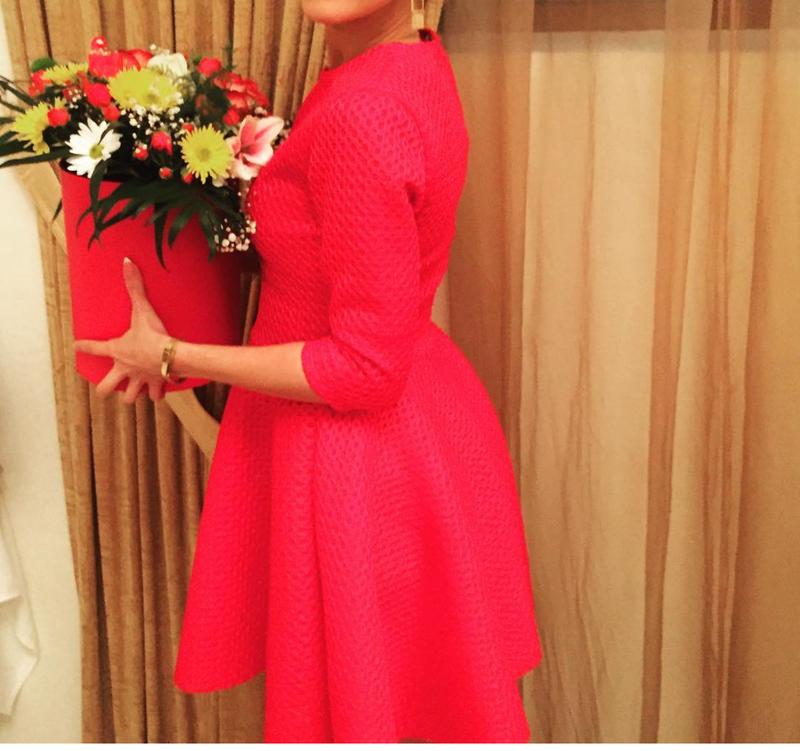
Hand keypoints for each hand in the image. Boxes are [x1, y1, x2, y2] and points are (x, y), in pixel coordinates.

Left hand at [73, 257, 170, 402]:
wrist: (171, 356)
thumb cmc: (153, 335)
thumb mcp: (142, 310)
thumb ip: (134, 287)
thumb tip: (127, 262)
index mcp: (117, 351)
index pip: (94, 347)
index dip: (83, 346)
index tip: (76, 347)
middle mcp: (124, 369)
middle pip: (106, 388)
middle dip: (105, 389)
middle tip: (107, 387)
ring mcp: (139, 380)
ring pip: (129, 397)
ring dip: (131, 395)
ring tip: (134, 391)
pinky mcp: (155, 386)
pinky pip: (155, 396)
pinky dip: (156, 394)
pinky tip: (159, 391)